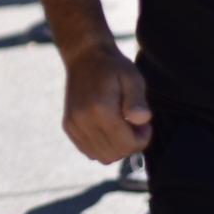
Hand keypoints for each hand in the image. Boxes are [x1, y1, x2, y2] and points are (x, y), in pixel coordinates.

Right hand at [62, 43, 151, 163]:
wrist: (84, 56)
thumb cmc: (113, 67)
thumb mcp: (132, 77)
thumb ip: (137, 100)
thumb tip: (142, 120)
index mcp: (100, 108)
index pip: (127, 144)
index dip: (143, 138)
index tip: (144, 122)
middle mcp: (82, 119)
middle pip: (115, 154)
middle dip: (130, 144)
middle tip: (134, 123)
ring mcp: (73, 124)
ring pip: (102, 157)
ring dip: (116, 147)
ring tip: (121, 126)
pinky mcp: (68, 126)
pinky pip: (89, 151)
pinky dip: (102, 146)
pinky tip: (107, 128)